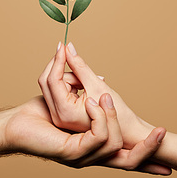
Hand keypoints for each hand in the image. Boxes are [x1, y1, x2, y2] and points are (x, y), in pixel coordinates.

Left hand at [4, 95, 169, 173]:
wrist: (15, 124)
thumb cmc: (39, 113)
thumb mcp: (69, 96)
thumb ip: (86, 90)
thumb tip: (102, 80)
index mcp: (92, 147)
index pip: (127, 159)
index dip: (149, 162)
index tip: (170, 168)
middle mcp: (90, 157)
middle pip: (129, 163)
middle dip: (149, 149)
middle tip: (163, 132)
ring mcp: (82, 158)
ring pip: (114, 146)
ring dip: (114, 118)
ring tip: (106, 96)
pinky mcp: (71, 153)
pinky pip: (97, 138)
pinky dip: (100, 118)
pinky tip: (92, 102)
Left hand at [39, 42, 154, 148]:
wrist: (126, 133)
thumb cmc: (116, 112)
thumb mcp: (97, 84)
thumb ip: (79, 65)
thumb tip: (68, 47)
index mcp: (64, 111)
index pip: (53, 79)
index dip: (58, 59)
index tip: (63, 44)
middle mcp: (58, 116)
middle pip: (50, 82)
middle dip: (64, 68)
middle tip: (73, 56)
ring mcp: (59, 117)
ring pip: (56, 86)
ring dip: (71, 78)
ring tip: (91, 81)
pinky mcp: (63, 116)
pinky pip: (61, 93)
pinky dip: (72, 86)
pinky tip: (86, 87)